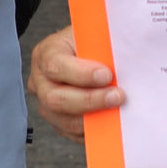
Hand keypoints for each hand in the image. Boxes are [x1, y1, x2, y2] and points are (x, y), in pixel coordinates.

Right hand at [29, 24, 122, 140]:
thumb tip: (126, 59)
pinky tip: (110, 122)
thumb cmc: (93, 43)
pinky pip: (72, 132)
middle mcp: (40, 80)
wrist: (89, 53)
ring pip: (64, 120)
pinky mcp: (57, 121)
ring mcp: (45, 103)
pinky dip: (92, 130)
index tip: (107, 75)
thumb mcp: (95, 35)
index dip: (81, 73)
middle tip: (118, 96)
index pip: (55, 65)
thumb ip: (103, 45)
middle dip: (90, 100)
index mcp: (46, 53)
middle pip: (56, 98)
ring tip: (118, 111)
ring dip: (93, 117)